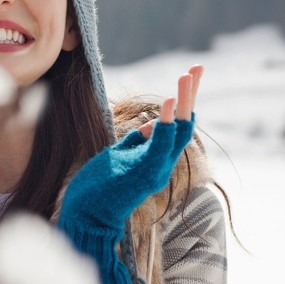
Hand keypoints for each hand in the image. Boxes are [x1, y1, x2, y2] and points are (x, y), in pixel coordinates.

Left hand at [56, 67, 199, 283]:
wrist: (86, 217)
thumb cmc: (98, 187)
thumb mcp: (120, 156)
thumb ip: (137, 140)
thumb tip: (153, 123)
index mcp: (158, 160)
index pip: (178, 126)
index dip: (184, 100)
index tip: (189, 74)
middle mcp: (163, 165)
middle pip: (185, 125)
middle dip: (191, 94)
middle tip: (198, 67)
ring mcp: (156, 169)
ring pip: (179, 131)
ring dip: (183, 101)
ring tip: (187, 76)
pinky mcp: (144, 172)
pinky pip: (161, 143)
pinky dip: (167, 122)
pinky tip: (170, 102)